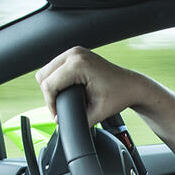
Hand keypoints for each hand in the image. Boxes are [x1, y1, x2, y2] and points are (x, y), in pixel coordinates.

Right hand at [35, 47, 156, 126]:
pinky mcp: (76, 53)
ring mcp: (75, 51)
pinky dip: (56, 79)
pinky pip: (55, 66)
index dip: (50, 103)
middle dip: (49, 95)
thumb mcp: (98, 113)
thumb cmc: (119, 95)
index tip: (58, 114)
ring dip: (50, 86)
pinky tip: (64, 90)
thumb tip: (60, 122)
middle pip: (43, 75)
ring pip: (46, 70)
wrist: (131, 85)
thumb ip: (78, 120)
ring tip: (61, 100)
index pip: (49, 85)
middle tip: (59, 108)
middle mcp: (74, 54)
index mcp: (78, 64)